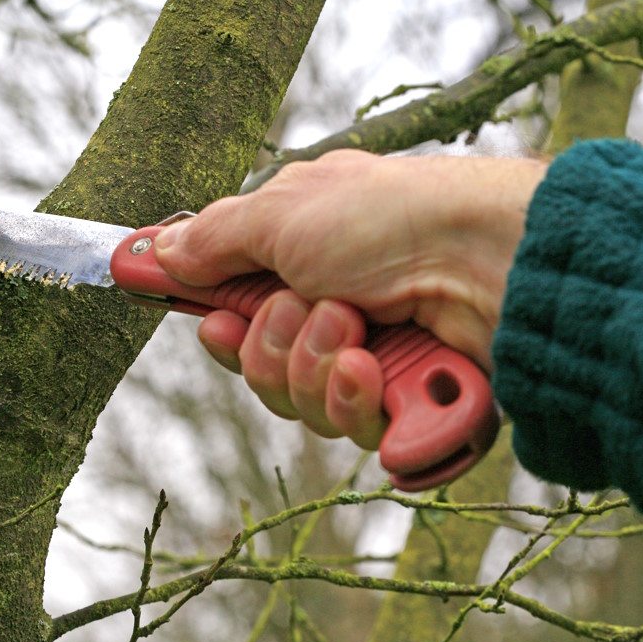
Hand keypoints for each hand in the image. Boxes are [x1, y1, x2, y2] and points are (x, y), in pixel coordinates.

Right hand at [154, 149, 545, 448]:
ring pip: (296, 402)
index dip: (218, 323)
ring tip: (355, 325)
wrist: (485, 260)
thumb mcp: (282, 213)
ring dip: (313, 363)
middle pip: (260, 367)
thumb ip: (212, 240)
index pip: (240, 309)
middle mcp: (337, 310)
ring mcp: (374, 359)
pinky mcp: (404, 405)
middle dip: (272, 343)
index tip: (198, 317)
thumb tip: (157, 249)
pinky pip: (343, 427)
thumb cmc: (388, 218)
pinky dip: (352, 395)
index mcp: (308, 257)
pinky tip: (374, 366)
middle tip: (308, 306)